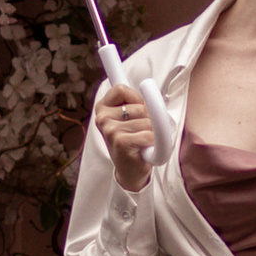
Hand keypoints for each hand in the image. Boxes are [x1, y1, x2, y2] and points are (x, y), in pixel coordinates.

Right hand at [93, 79, 155, 194]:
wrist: (130, 170)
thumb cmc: (133, 140)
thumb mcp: (130, 118)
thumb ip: (134, 102)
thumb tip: (148, 85)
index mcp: (102, 108)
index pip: (121, 89)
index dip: (137, 98)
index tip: (139, 109)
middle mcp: (102, 118)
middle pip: (141, 106)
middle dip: (149, 118)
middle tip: (142, 131)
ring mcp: (110, 130)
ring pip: (148, 121)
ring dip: (152, 132)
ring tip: (142, 141)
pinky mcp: (121, 142)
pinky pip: (149, 134)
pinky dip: (152, 143)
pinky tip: (143, 149)